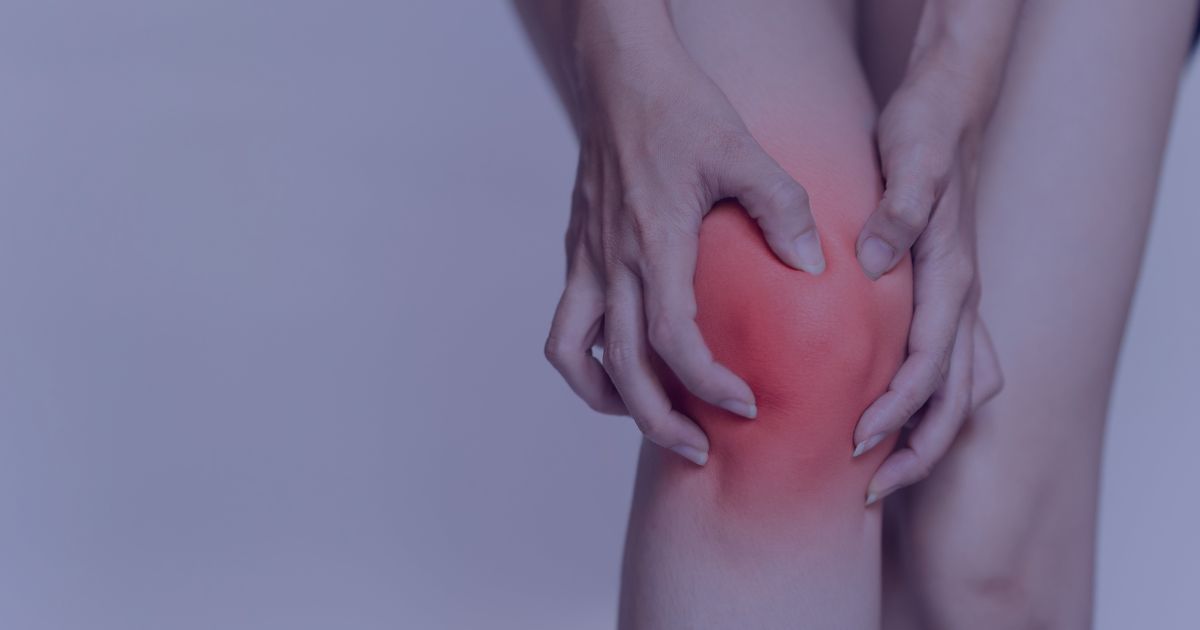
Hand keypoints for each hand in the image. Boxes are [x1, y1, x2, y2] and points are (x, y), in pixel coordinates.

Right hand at [543, 8, 825, 465]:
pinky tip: (621, 364)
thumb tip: (813, 266)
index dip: (708, 386)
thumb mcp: (744, 153)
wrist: (620, 75)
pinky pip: (567, 324)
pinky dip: (587, 359)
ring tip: (647, 418)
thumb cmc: (681, 109)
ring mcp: (587, 260)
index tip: (745, 407)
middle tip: (702, 449)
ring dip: (608, 399)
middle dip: (662, 422)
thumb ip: (781, 211)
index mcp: (656, 245)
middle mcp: (612, 263)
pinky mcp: (577, 252)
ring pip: (575, 355)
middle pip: (623, 371)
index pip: (675, 342)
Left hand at [851, 48, 1008, 503]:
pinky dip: (930, 404)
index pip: (929, 364)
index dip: (896, 409)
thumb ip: (898, 212)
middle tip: (868, 492)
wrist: (944, 111)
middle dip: (915, 451)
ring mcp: (959, 302)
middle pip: (954, 397)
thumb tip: (876, 265)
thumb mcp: (910, 161)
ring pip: (958, 391)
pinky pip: (951, 367)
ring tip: (881, 477)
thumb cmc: (922, 136)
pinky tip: (894, 420)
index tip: (856, 442)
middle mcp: (962, 298)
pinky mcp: (945, 298)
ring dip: (925, 438)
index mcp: (952, 276)